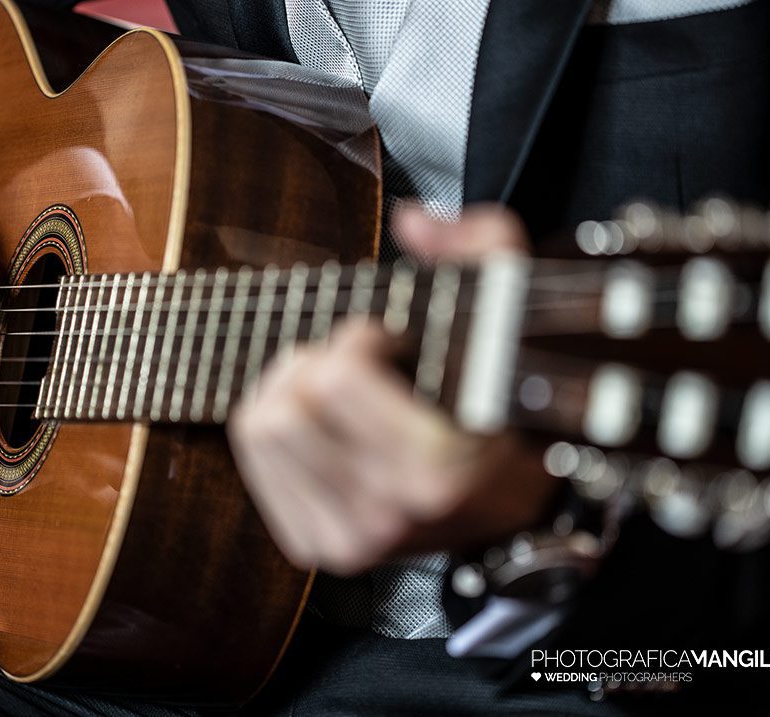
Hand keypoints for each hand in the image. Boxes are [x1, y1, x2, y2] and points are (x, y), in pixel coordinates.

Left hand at [227, 204, 559, 574]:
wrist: (512, 501)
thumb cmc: (508, 406)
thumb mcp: (514, 313)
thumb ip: (482, 249)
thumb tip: (412, 222)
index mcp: (438, 467)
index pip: (339, 376)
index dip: (361, 337)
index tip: (390, 339)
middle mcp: (389, 514)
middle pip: (288, 404)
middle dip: (316, 361)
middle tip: (352, 360)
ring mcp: (351, 539)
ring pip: (261, 428)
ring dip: (289, 390)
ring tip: (332, 388)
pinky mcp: (320, 547)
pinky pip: (255, 462)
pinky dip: (273, 429)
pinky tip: (317, 424)